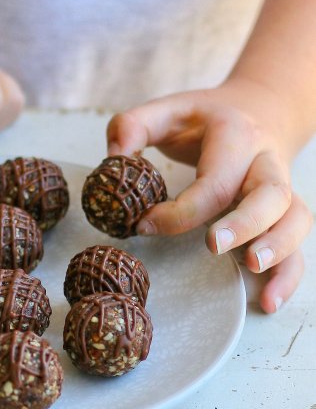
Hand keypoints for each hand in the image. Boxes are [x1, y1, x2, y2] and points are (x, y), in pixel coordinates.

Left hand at [106, 80, 312, 313]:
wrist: (261, 107)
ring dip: (278, 247)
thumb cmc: (205, 118)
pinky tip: (268, 302)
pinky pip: (300, 242)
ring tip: (251, 268)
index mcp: (235, 137)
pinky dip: (289, 274)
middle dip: (244, 223)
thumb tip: (112, 161)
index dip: (180, 209)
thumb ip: (132, 126)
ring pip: (296, 218)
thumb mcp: (168, 110)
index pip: (215, 179)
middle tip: (212, 245)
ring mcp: (283, 187)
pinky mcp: (287, 210)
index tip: (144, 225)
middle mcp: (266, 162)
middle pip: (270, 194)